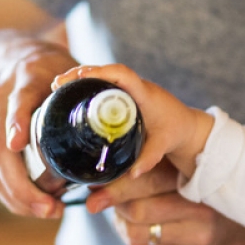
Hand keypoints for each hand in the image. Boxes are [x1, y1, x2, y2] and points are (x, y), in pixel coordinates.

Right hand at [0, 37, 79, 217]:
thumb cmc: (46, 66)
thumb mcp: (66, 67)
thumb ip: (89, 89)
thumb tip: (123, 121)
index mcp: (23, 78)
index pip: (16, 101)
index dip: (16, 122)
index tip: (20, 144)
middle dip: (21, 184)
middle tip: (51, 208)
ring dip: (16, 195)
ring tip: (47, 212)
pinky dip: (8, 192)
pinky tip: (30, 206)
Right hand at [54, 64, 213, 177]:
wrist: (187, 126)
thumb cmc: (176, 132)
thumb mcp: (163, 145)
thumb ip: (149, 159)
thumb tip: (133, 174)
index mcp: (144, 93)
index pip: (122, 74)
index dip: (100, 73)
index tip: (80, 78)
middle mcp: (136, 86)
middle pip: (105, 70)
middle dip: (80, 74)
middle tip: (58, 84)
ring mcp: (130, 88)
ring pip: (102, 75)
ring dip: (81, 78)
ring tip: (57, 87)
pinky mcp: (125, 94)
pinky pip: (104, 84)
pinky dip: (87, 86)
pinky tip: (70, 94)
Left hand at [85, 162, 238, 244]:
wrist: (231, 220)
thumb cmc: (193, 186)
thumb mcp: (177, 169)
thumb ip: (145, 169)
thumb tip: (95, 181)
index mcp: (199, 180)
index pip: (148, 182)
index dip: (116, 185)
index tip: (92, 186)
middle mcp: (203, 212)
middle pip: (138, 211)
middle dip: (115, 203)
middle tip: (100, 196)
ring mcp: (200, 240)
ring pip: (136, 233)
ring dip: (121, 221)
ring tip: (124, 209)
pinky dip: (132, 234)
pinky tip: (138, 225)